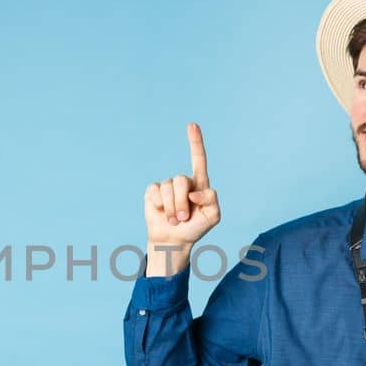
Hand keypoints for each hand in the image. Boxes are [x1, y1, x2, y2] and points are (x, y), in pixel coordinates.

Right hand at [144, 122, 220, 246]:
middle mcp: (183, 182)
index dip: (195, 142)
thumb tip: (193, 192)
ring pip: (168, 188)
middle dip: (181, 203)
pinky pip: (155, 191)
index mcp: (199, 184)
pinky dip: (159, 205)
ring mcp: (167, 186)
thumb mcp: (213, 216)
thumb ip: (211, 200)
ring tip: (174, 220)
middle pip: (181, 181)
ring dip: (171, 208)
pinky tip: (161, 212)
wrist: (174, 241)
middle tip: (183, 219)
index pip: (198, 160)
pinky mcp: (153, 192)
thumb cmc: (196, 228)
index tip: (192, 125)